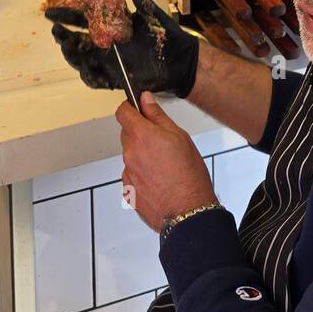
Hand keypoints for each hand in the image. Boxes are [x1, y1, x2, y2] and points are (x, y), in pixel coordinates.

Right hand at [46, 0, 198, 96]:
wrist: (179, 62)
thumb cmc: (168, 37)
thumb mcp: (156, 19)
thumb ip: (145, 7)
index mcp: (112, 25)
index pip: (84, 18)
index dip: (67, 14)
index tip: (51, 12)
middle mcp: (106, 43)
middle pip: (78, 40)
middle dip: (64, 36)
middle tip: (56, 32)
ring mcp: (109, 60)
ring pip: (83, 59)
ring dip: (73, 55)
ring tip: (67, 50)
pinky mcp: (115, 76)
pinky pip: (97, 79)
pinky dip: (90, 78)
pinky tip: (86, 73)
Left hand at [117, 92, 216, 232]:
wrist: (189, 212)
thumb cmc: (189, 176)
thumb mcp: (180, 137)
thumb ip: (158, 116)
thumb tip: (145, 99)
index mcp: (142, 137)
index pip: (122, 112)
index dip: (130, 109)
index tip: (138, 110)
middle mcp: (130, 155)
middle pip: (127, 135)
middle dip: (140, 135)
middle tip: (161, 144)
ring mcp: (127, 175)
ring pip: (131, 157)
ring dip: (142, 157)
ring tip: (164, 167)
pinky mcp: (128, 192)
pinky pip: (132, 176)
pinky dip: (142, 176)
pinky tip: (159, 181)